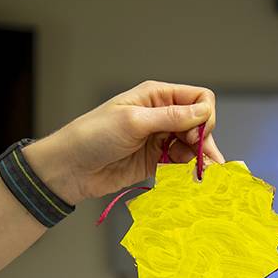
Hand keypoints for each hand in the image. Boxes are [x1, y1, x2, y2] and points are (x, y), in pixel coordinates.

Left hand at [26, 81, 224, 205]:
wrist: (72, 168)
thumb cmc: (94, 136)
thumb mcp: (133, 121)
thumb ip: (170, 117)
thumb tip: (203, 113)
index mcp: (156, 96)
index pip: (198, 98)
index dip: (204, 116)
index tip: (194, 136)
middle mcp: (162, 115)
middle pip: (200, 125)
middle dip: (204, 142)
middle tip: (203, 163)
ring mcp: (160, 139)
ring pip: (193, 147)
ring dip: (200, 160)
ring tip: (202, 176)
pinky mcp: (156, 162)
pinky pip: (181, 164)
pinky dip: (189, 172)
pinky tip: (190, 181)